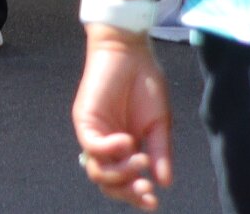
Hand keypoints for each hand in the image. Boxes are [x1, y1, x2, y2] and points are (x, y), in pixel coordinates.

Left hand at [74, 28, 172, 208]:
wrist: (131, 52)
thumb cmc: (146, 84)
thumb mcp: (160, 124)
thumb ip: (161, 153)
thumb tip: (165, 183)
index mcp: (124, 149)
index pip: (124, 182)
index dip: (136, 196)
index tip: (154, 203)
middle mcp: (106, 144)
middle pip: (107, 182)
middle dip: (127, 192)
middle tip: (147, 193)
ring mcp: (94, 132)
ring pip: (97, 170)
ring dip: (121, 174)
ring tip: (142, 160)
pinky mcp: (84, 118)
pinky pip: (91, 145)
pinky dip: (110, 150)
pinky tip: (128, 141)